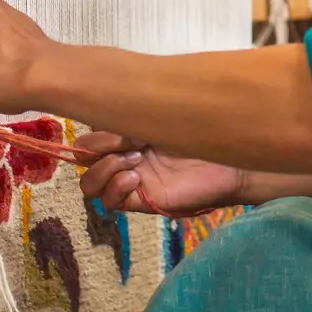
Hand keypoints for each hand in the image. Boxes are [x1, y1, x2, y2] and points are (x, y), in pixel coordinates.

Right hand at [72, 130, 248, 217]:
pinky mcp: (141, 201)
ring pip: (90, 185)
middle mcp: (123, 158)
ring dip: (105, 169)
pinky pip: (111, 201)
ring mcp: (130, 181)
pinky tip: (136, 178)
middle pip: (83, 160)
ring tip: (135, 162)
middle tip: (129, 143)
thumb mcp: (163, 119)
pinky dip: (116, 188)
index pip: (89, 137)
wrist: (228, 163)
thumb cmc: (201, 136)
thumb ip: (136, 115)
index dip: (96, 131)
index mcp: (126, 136)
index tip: (122, 121)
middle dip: (98, 148)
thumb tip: (107, 109)